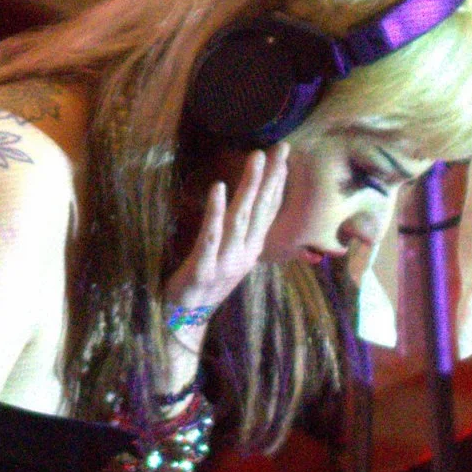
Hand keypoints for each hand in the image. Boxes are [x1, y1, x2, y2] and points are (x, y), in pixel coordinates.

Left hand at [165, 143, 289, 320]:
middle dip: (272, 177)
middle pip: (261, 210)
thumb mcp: (230, 260)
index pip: (268, 211)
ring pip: (241, 218)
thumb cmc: (205, 285)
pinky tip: (219, 187)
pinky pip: (210, 236)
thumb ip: (240, 235)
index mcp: (250, 249)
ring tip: (256, 158)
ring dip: (249, 186)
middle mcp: (243, 253)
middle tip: (281, 148)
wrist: (186, 323)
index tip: (285, 156)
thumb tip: (246, 207)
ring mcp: (225, 261)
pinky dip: (215, 211)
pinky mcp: (203, 268)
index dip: (277, 183)